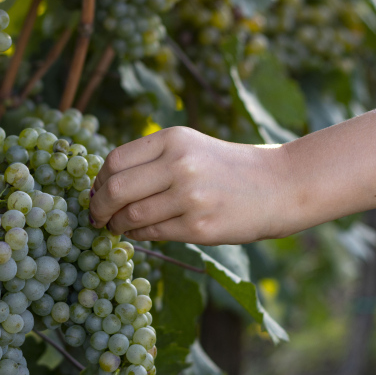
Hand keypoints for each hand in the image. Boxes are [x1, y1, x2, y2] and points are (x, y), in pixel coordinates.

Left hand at [89, 127, 294, 244]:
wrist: (278, 185)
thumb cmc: (227, 168)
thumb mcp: (190, 147)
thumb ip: (151, 161)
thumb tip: (104, 187)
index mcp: (174, 139)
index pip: (115, 161)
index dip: (99, 182)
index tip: (97, 194)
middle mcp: (180, 164)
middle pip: (116, 189)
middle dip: (99, 208)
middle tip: (96, 218)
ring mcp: (190, 197)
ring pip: (132, 216)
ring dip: (117, 226)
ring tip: (117, 227)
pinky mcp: (199, 227)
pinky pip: (153, 234)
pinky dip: (138, 236)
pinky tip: (139, 233)